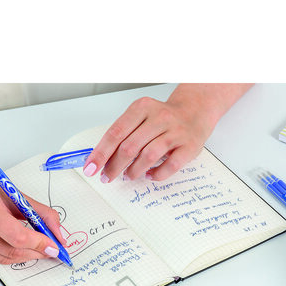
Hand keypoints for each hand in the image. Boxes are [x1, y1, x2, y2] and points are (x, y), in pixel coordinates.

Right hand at [0, 154, 66, 264]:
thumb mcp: (13, 191)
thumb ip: (39, 212)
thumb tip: (58, 234)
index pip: (18, 237)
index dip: (39, 245)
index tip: (54, 247)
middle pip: (11, 251)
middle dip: (35, 253)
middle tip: (49, 251)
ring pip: (2, 258)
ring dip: (23, 255)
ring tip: (35, 248)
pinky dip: (6, 253)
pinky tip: (11, 243)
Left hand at [83, 84, 251, 182]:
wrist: (195, 112)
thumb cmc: (162, 119)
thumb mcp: (140, 118)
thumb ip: (122, 134)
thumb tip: (99, 159)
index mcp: (142, 108)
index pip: (116, 133)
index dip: (101, 153)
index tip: (90, 168)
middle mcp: (159, 117)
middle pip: (130, 147)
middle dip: (114, 166)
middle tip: (107, 177)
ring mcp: (175, 132)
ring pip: (148, 156)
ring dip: (134, 171)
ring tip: (128, 176)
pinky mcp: (189, 146)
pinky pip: (170, 166)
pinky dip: (156, 174)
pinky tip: (149, 175)